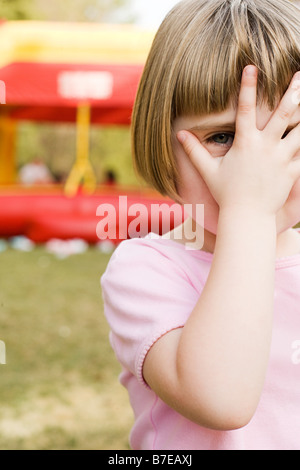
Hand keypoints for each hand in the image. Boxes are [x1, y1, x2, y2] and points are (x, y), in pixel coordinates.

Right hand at [177, 66, 299, 216]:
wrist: (247, 217)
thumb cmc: (227, 194)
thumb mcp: (209, 171)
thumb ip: (194, 151)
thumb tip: (179, 135)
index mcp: (245, 143)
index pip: (245, 109)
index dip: (247, 86)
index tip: (251, 67)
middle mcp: (265, 147)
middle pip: (282, 113)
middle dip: (293, 92)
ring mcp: (281, 158)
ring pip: (299, 130)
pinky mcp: (292, 171)